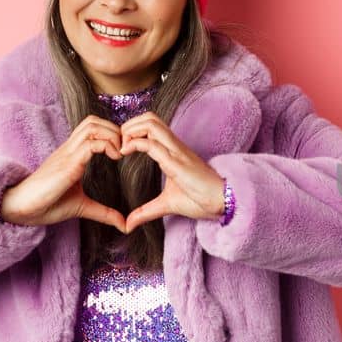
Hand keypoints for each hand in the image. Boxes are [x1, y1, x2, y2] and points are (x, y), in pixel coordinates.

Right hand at [0, 115, 126, 231]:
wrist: (20, 208)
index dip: (112, 133)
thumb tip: (124, 225)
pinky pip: (90, 144)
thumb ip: (104, 212)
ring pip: (92, 126)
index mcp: (72, 154)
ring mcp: (67, 154)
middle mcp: (69, 149)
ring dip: (113, 134)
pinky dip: (108, 145)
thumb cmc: (47, 204)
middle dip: (115, 129)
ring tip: (121, 153)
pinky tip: (115, 158)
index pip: (93, 128)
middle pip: (93, 121)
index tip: (125, 151)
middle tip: (126, 149)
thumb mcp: (82, 206)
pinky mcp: (68, 164)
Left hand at [117, 111, 226, 232]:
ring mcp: (176, 151)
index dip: (133, 130)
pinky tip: (124, 153)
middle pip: (150, 117)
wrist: (223, 202)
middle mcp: (174, 146)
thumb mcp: (167, 205)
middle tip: (118, 144)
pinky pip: (152, 144)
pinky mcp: (176, 162)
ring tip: (121, 147)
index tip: (121, 148)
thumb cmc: (201, 199)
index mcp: (173, 151)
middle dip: (129, 124)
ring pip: (151, 123)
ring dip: (130, 130)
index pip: (152, 126)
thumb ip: (146, 211)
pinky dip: (134, 143)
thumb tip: (128, 224)